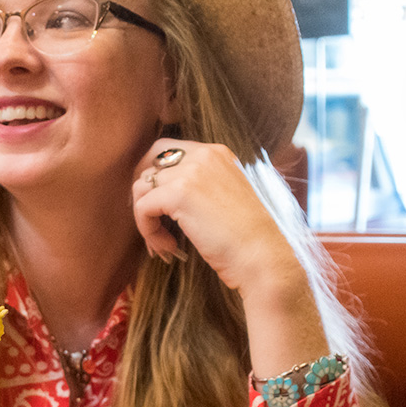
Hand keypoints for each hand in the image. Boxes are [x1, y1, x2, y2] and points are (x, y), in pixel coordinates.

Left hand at [130, 138, 304, 302]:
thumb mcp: (228, 198)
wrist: (264, 257)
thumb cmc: (250, 240)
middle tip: (145, 217)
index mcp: (218, 153)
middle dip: (140, 187)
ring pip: (141, 187)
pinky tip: (169, 248)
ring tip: (163, 244)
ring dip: (145, 218)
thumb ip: (202, 187)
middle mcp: (204, 155)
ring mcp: (191, 172)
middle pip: (151, 158)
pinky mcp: (178, 194)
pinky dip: (147, 231)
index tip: (156, 205)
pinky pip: (142, 208)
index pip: (171, 149)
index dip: (156, 176)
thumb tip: (166, 197)